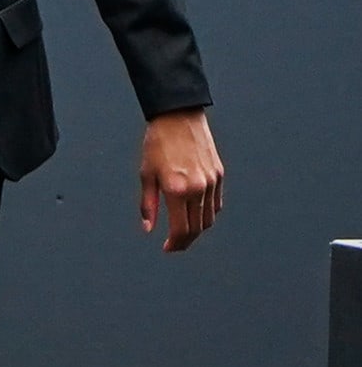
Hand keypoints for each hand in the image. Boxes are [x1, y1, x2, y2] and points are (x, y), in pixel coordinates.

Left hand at [138, 108, 223, 253]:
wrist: (179, 117)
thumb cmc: (157, 144)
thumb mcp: (146, 175)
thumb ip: (148, 205)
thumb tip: (148, 228)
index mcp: (177, 189)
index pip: (181, 229)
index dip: (175, 243)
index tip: (167, 248)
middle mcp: (198, 188)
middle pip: (197, 228)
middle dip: (186, 241)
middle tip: (175, 245)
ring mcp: (212, 182)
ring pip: (209, 218)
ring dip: (197, 230)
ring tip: (184, 233)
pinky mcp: (219, 175)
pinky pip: (216, 204)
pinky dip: (207, 215)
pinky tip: (195, 216)